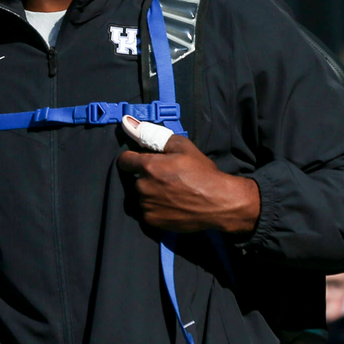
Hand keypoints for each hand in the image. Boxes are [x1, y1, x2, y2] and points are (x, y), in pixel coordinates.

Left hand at [117, 130, 259, 234]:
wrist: (219, 203)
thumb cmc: (202, 173)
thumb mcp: (182, 146)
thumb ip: (152, 135)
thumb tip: (127, 123)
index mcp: (148, 166)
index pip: (124, 161)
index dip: (133, 159)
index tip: (143, 161)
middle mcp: (142, 186)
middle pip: (135, 179)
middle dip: (147, 177)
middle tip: (168, 179)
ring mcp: (146, 205)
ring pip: (141, 196)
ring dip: (151, 193)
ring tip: (172, 193)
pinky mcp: (151, 221)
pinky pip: (147, 212)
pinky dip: (156, 209)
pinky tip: (172, 205)